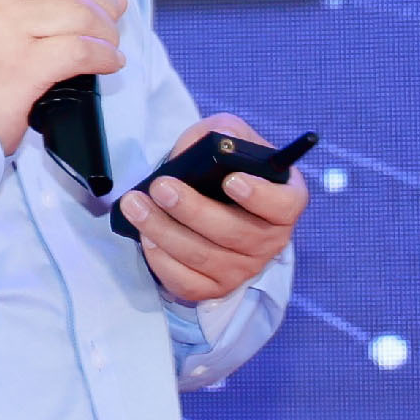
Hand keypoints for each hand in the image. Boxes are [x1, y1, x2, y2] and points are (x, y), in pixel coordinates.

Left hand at [123, 115, 304, 304]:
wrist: (210, 200)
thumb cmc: (224, 169)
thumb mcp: (228, 141)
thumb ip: (225, 132)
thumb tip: (221, 137)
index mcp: (283, 202)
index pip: (284, 205)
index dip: (260, 196)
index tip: (231, 180)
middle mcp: (269, 240)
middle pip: (234, 233)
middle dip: (191, 209)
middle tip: (160, 187)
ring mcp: (243, 268)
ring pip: (203, 257)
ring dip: (164, 230)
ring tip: (136, 205)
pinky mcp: (215, 287)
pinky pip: (187, 281)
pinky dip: (162, 260)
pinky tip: (146, 237)